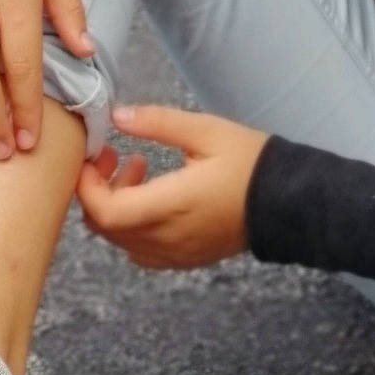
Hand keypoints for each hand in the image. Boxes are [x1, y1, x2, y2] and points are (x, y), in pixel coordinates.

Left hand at [74, 104, 269, 268]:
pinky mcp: (184, 259)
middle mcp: (167, 237)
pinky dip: (131, 226)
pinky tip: (151, 198)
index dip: (86, 186)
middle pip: (104, 228)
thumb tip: (117, 115)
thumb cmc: (250, 163)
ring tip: (136, 169)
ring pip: (119, 240)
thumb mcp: (206, 131)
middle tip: (112, 156)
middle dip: (96, 191)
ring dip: (115, 206)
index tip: (93, 156)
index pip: (105, 212)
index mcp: (170, 205)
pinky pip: (140, 250)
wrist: (288, 202)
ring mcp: (174, 254)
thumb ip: (158, 122)